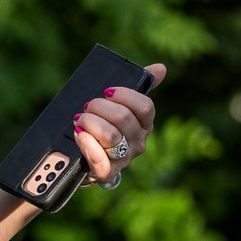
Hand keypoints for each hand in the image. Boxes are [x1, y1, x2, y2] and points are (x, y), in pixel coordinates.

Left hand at [74, 64, 166, 185]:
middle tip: (86, 106)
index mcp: (144, 124)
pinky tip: (79, 134)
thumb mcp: (121, 105)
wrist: (88, 158)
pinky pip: (99, 159)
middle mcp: (138, 142)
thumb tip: (161, 68)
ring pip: (111, 136)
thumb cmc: (106, 125)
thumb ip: (140, 86)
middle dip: (100, 107)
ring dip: (90, 123)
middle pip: (124, 118)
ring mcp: (124, 159)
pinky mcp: (106, 172)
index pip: (145, 107)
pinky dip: (87, 144)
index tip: (107, 91)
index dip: (125, 95)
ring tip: (79, 120)